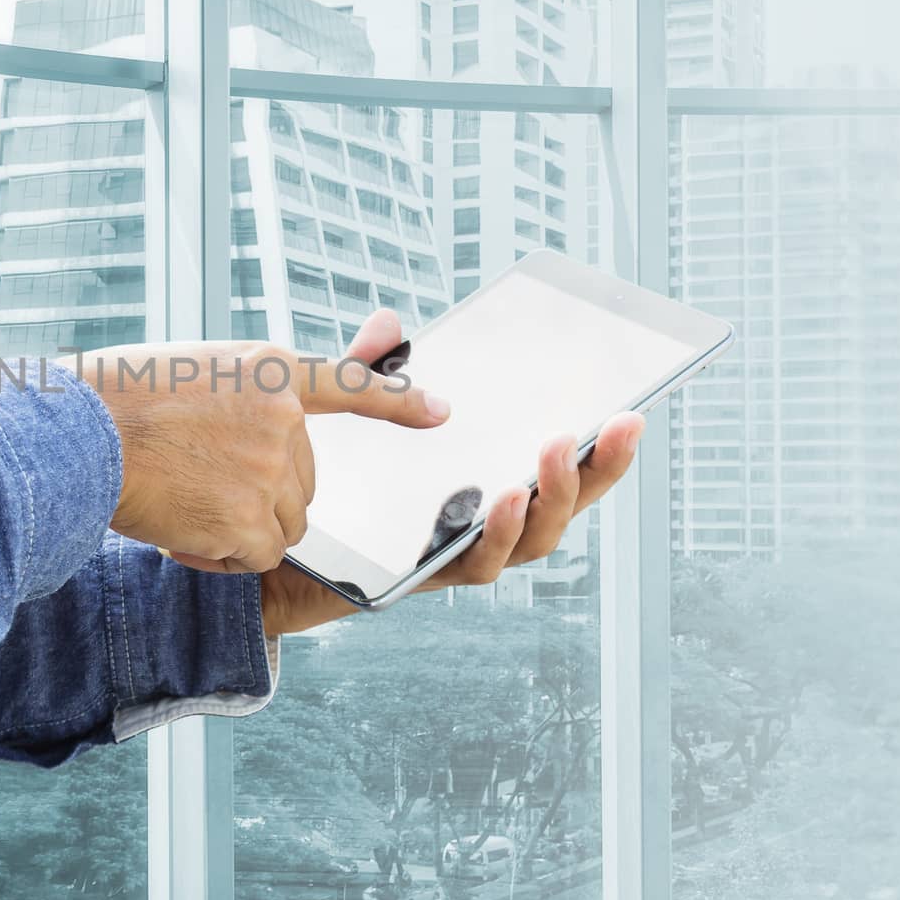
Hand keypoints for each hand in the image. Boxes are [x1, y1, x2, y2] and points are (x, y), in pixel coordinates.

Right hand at [67, 340, 449, 573]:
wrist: (80, 436)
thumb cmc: (117, 402)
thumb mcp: (197, 369)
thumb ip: (248, 393)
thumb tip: (284, 421)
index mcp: (269, 368)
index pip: (349, 382)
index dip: (397, 399)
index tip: (440, 411)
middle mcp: (283, 417)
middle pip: (302, 481)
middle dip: (258, 493)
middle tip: (195, 479)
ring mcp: (271, 468)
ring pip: (285, 521)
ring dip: (240, 526)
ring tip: (182, 502)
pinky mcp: (252, 518)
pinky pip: (258, 554)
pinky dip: (221, 556)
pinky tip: (178, 531)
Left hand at [258, 309, 644, 635]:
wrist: (269, 559)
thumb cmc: (324, 490)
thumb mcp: (348, 420)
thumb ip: (370, 375)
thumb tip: (391, 322)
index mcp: (479, 481)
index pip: (553, 467)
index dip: (599, 449)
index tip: (631, 409)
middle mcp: (481, 523)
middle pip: (561, 504)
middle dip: (596, 467)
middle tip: (619, 425)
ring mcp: (458, 553)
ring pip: (533, 539)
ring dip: (553, 497)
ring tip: (556, 454)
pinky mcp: (425, 578)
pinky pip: (476, 563)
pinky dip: (498, 531)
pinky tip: (501, 497)